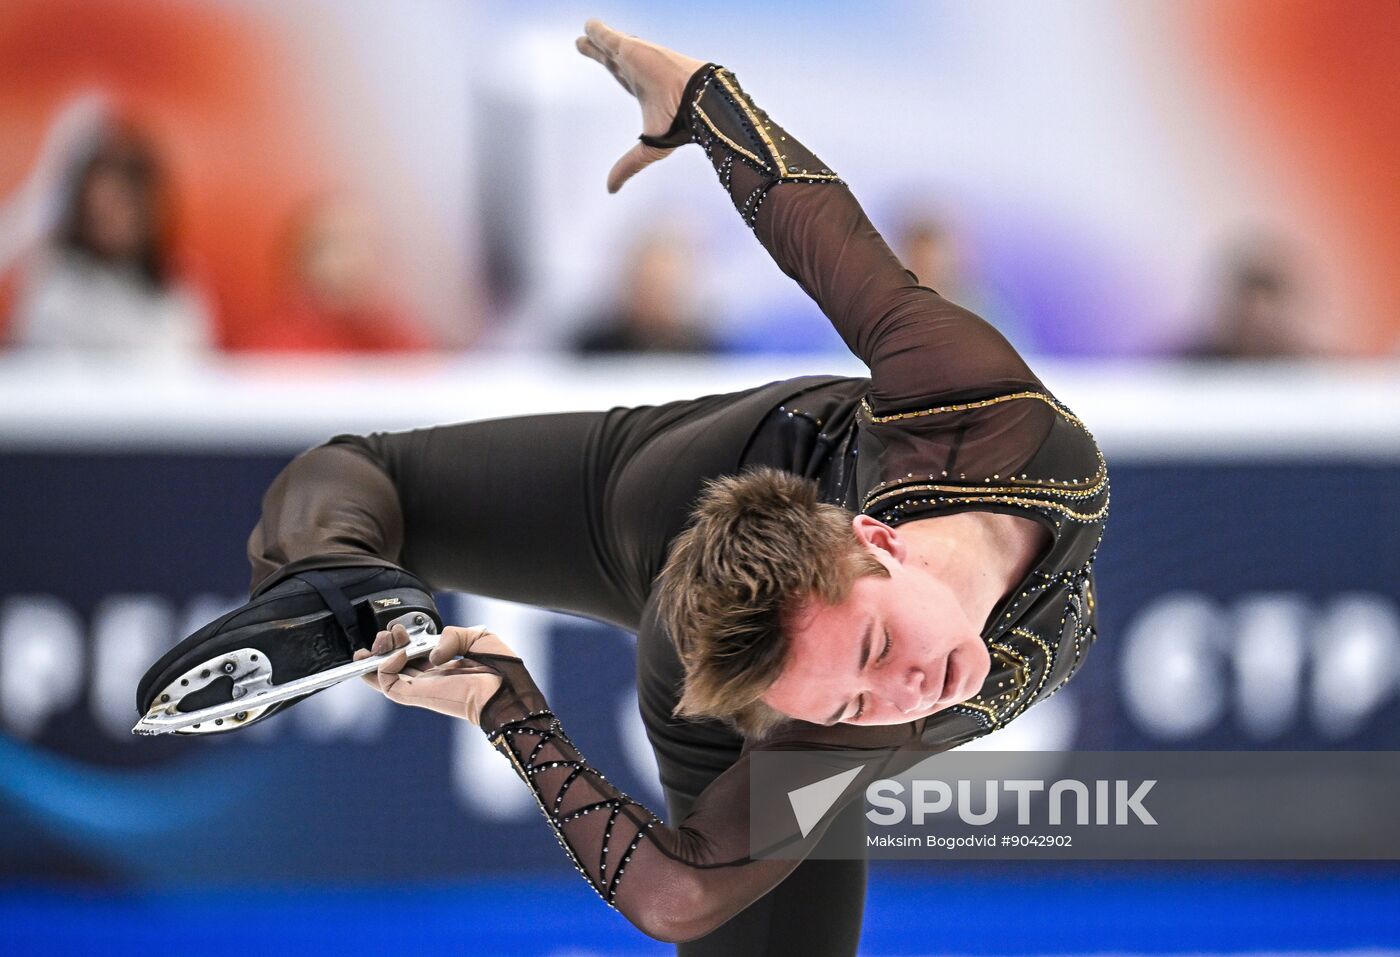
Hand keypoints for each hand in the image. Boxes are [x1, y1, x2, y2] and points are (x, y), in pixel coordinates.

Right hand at [355, 623, 517, 725]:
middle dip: (384, 645)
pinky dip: (385, 668)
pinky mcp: (418, 696)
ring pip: (385, 676)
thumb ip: (452, 635)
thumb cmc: (503, 669)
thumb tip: (431, 651)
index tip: (401, 628)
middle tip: (389, 633)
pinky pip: (389, 684)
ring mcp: (422, 689)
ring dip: (377, 656)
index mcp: (444, 666)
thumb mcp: (477, 637)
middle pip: (393, 665)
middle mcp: (430, 678)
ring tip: (383, 640)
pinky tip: (398, 653)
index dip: (401, 640)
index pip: (412, 656)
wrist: (509, 691)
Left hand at [575, 19, 706, 192]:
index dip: (613, 69)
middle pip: (613, 60)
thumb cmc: (680, 124)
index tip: (605, 64)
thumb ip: (627, 165)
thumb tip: (610, 189)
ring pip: (610, 46)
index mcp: (644, 91)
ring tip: (584, 32)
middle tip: (583, 44)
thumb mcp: (648, 148)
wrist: (695, 100)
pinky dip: (597, 31)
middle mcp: (638, 73)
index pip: (623, 78)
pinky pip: (608, 37)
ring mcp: (634, 59)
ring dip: (597, 39)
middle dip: (600, 51)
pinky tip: (587, 25)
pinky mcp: (630, 49)